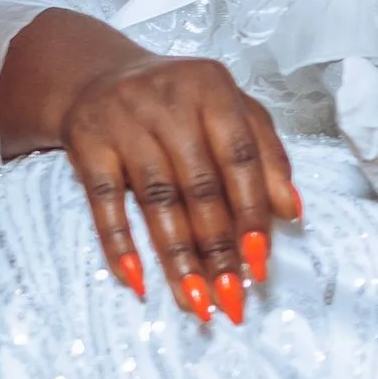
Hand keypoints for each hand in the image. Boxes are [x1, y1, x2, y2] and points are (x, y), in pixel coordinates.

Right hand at [0, 9, 301, 319]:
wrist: (98, 77)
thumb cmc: (180, 103)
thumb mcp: (229, 112)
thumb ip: (265, 155)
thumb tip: (292, 211)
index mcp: (213, 88)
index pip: (240, 156)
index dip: (253, 210)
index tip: (260, 261)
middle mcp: (167, 101)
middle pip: (199, 185)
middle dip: (218, 247)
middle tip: (231, 297)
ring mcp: (123, 121)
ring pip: (156, 200)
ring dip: (177, 257)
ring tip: (195, 301)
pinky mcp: (86, 143)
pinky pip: (104, 202)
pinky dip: (119, 244)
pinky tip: (137, 281)